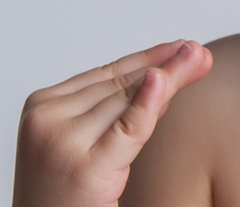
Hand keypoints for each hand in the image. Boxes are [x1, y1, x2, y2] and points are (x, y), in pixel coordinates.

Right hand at [13, 40, 213, 206]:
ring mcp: (61, 141)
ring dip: (168, 79)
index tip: (179, 47)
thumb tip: (165, 80)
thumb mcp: (88, 144)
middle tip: (198, 52)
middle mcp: (46, 119)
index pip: (105, 76)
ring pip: (127, 102)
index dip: (146, 59)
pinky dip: (148, 104)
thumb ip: (121, 112)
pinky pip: (127, 129)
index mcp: (41, 107)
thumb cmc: (65, 195)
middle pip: (118, 86)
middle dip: (164, 68)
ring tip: (198, 59)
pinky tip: (163, 81)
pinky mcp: (84, 167)